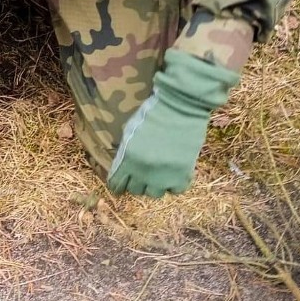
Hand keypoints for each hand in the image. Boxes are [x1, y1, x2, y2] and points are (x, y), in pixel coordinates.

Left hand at [107, 50, 239, 197]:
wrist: (180, 107)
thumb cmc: (152, 113)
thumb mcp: (130, 131)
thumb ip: (125, 151)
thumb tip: (123, 166)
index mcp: (127, 159)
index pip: (117, 183)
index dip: (118, 184)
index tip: (120, 184)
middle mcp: (143, 172)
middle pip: (136, 190)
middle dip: (136, 182)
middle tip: (141, 175)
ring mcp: (163, 176)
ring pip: (155, 193)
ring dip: (154, 185)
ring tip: (158, 175)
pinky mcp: (182, 175)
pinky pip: (175, 190)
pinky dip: (174, 184)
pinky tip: (174, 174)